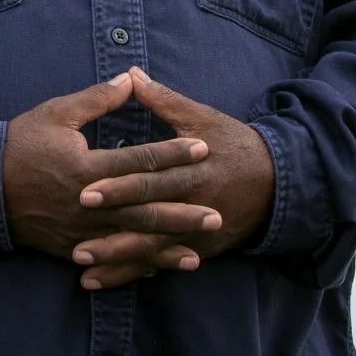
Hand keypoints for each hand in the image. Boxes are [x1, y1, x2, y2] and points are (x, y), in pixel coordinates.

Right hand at [2, 75, 220, 283]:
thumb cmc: (20, 144)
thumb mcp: (55, 113)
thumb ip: (96, 99)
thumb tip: (130, 80)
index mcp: (87, 166)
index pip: (141, 160)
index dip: (174, 153)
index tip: (203, 148)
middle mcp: (89, 203)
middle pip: (144, 209)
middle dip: (182, 214)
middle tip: (216, 216)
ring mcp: (80, 230)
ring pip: (132, 241)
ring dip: (165, 248)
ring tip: (198, 254)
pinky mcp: (71, 247)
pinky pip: (110, 258)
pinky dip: (135, 265)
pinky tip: (158, 269)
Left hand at [69, 68, 276, 288]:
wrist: (279, 183)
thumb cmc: (235, 145)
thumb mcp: (202, 118)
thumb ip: (163, 100)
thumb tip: (130, 74)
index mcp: (190, 170)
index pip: (149, 179)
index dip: (118, 187)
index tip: (86, 191)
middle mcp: (191, 205)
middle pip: (146, 220)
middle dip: (112, 231)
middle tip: (76, 239)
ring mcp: (194, 232)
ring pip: (151, 250)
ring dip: (117, 260)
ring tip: (83, 268)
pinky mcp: (197, 249)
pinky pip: (161, 264)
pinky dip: (134, 273)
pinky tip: (103, 281)